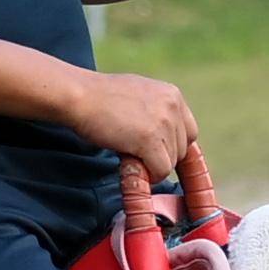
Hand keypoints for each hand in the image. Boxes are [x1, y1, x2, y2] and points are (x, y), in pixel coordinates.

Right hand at [58, 68, 196, 178]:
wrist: (79, 96)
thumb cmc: (100, 98)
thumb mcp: (139, 95)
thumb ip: (157, 112)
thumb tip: (164, 137)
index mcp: (173, 95)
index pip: (189, 132)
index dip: (172, 146)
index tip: (156, 152)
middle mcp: (173, 106)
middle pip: (183, 149)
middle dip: (161, 156)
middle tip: (136, 152)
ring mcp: (164, 122)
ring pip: (171, 162)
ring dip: (151, 165)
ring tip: (128, 152)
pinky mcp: (150, 139)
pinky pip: (161, 170)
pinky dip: (148, 174)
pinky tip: (130, 163)